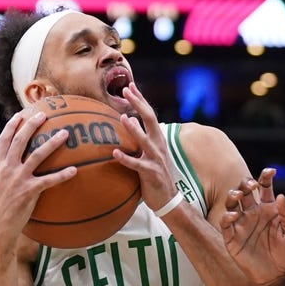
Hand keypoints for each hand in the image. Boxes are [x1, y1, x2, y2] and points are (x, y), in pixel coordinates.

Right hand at [0, 110, 76, 247]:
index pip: (3, 140)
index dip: (12, 126)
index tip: (20, 115)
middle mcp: (7, 168)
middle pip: (20, 141)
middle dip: (32, 125)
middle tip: (44, 114)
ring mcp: (19, 179)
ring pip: (37, 155)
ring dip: (52, 143)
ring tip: (65, 133)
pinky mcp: (29, 191)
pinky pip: (49, 180)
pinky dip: (62, 175)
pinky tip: (74, 170)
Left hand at [111, 81, 181, 210]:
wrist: (168, 199)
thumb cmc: (155, 176)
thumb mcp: (149, 154)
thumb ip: (141, 139)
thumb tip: (129, 122)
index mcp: (158, 139)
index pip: (149, 114)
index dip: (140, 100)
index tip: (130, 86)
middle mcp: (159, 146)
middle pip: (150, 120)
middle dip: (138, 104)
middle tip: (126, 90)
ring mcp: (156, 159)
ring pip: (145, 141)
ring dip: (134, 129)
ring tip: (124, 118)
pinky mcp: (151, 173)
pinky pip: (137, 165)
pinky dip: (126, 158)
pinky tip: (115, 153)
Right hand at [221, 168, 284, 285]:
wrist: (277, 277)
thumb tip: (281, 196)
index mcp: (268, 208)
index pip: (264, 187)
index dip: (265, 177)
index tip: (270, 172)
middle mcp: (253, 213)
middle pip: (244, 191)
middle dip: (245, 183)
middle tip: (251, 185)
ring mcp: (241, 224)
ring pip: (231, 203)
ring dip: (232, 196)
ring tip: (238, 195)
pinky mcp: (232, 238)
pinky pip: (225, 224)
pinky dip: (226, 217)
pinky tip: (233, 216)